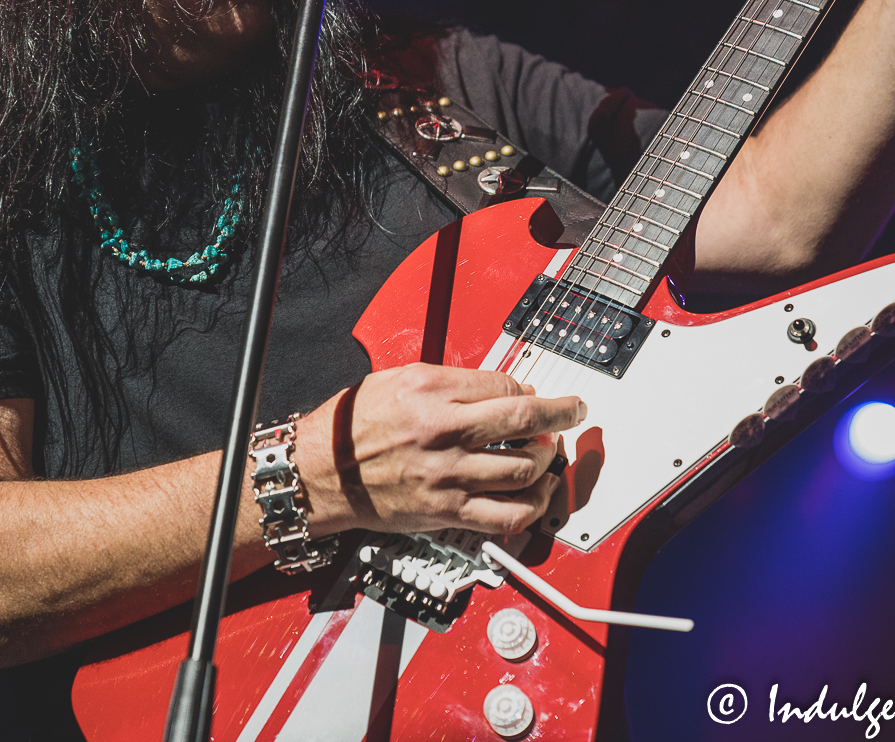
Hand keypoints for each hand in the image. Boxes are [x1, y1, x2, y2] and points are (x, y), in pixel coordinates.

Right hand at [297, 363, 584, 537]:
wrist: (320, 474)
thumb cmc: (353, 427)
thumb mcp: (398, 379)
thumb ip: (452, 382)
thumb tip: (499, 389)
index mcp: (430, 392)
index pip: (504, 386)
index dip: (530, 390)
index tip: (536, 395)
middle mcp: (442, 432)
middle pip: (525, 420)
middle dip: (561, 414)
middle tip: (573, 412)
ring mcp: (447, 475)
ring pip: (524, 469)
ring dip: (547, 459)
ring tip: (548, 453)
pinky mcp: (446, 512)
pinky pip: (507, 515)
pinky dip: (533, 504)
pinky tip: (537, 492)